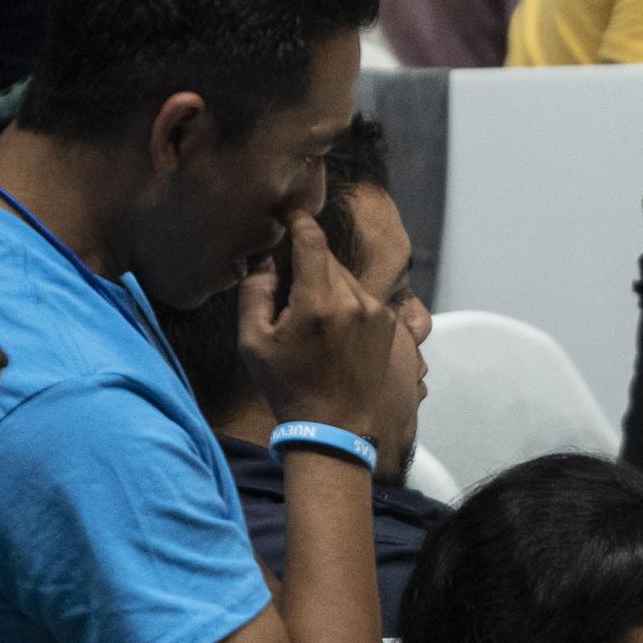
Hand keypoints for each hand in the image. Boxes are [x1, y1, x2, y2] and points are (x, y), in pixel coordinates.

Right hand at [240, 205, 400, 438]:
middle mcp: (354, 301)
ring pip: (345, 275)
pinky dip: (345, 300)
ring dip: (326, 283)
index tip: (287, 213)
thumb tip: (268, 260)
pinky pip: (361, 295)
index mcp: (318, 303)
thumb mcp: (253, 343)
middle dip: (306, 263)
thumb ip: (255, 292)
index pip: (311, 239)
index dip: (297, 220)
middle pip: (327, 257)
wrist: (336, 429)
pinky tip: (332, 331)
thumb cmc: (289, 388)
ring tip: (311, 320)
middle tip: (288, 293)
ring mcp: (377, 311)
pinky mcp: (390, 322)